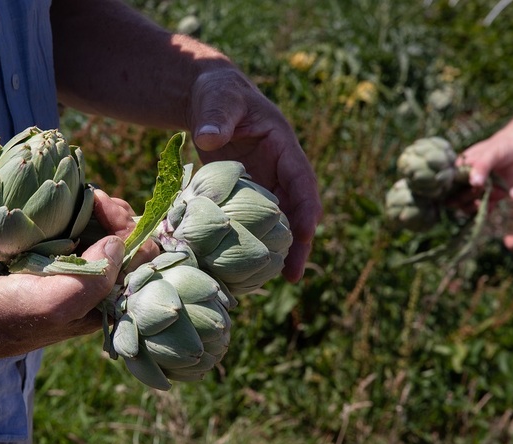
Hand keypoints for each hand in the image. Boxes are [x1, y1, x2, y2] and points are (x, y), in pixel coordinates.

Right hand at [0, 190, 155, 361]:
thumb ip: (93, 280)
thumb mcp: (56, 302)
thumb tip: (117, 244)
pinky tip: (75, 205)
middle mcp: (105, 289)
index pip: (143, 259)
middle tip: (94, 196)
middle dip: (119, 216)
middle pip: (133, 244)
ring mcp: (86, 275)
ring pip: (113, 236)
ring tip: (86, 196)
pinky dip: (87, 217)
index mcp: (111, 303)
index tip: (100, 205)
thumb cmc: (14, 313)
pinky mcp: (67, 265)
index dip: (129, 227)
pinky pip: (89, 236)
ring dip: (104, 213)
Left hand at [187, 68, 322, 281]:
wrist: (206, 99)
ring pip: (276, 219)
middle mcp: (278, 169)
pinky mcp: (243, 192)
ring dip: (278, 247)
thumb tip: (208, 138)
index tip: (306, 234)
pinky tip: (242, 264)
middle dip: (298, 241)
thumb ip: (217, 116)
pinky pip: (252, 219)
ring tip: (273, 281)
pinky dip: (251, 239)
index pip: (302, 180)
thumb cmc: (218, 94)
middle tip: (294, 275)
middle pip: (295, 209)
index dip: (306, 208)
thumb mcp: (219, 99)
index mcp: (283, 146)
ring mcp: (262, 182)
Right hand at [456, 130, 512, 210]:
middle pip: (456, 197)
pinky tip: (489, 207)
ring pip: (467, 205)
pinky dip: (485, 210)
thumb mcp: (491, 153)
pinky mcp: (490, 196)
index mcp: (459, 170)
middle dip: (463, 199)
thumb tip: (473, 183)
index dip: (449, 191)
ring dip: (472, 208)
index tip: (457, 191)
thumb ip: (481, 166)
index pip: (448, 184)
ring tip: (480, 203)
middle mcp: (465, 181)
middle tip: (475, 192)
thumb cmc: (501, 146)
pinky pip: (484, 207)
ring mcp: (477, 190)